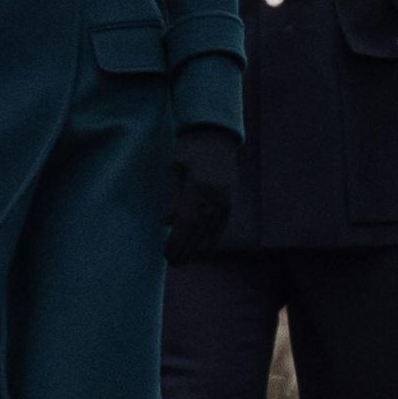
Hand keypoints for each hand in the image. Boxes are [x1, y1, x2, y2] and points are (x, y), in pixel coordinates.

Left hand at [165, 125, 239, 265]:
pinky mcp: (230, 201)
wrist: (214, 136)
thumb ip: (171, 196)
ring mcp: (226, 199)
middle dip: (185, 249)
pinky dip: (212, 239)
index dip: (177, 242)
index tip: (167, 254)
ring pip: (212, 231)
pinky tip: (203, 251)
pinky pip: (221, 226)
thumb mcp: (174, 169)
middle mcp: (216, 195)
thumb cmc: (187, 150)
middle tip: (173, 263)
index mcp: (199, 186)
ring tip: (183, 261)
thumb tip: (167, 222)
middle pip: (199, 231)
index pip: (187, 223)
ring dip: (197, 248)